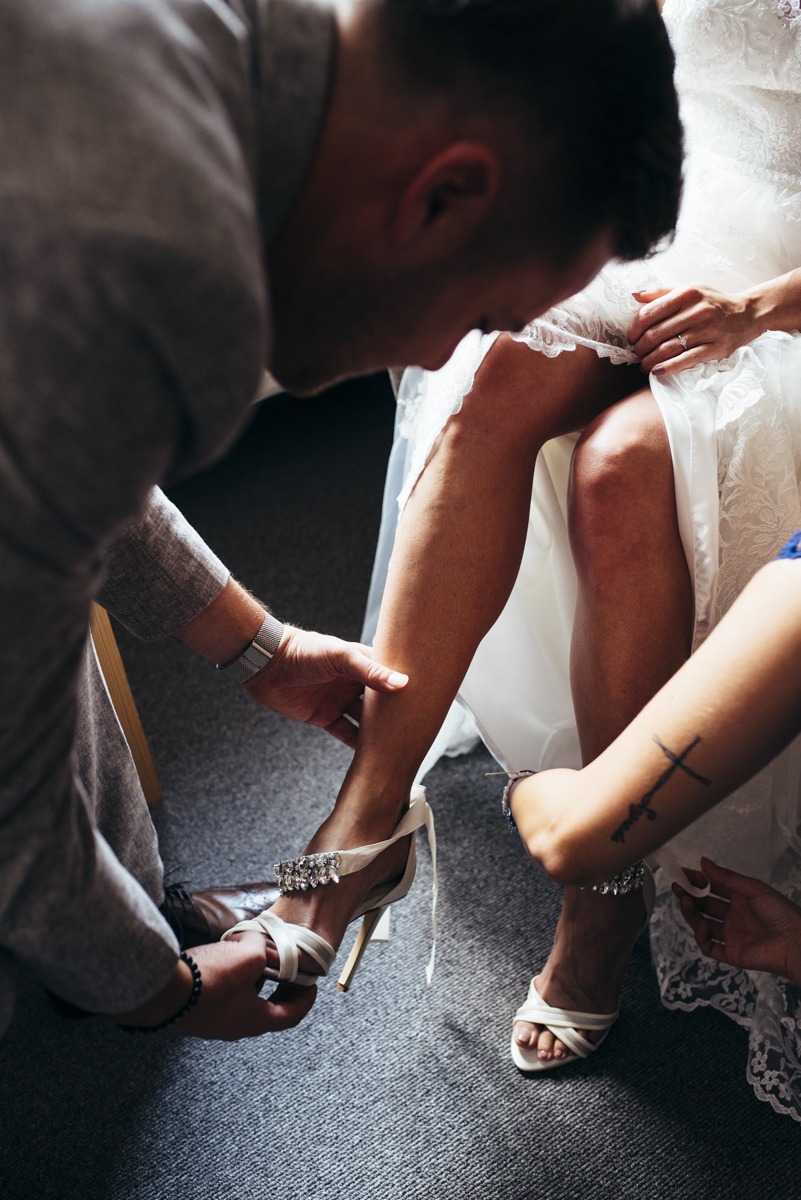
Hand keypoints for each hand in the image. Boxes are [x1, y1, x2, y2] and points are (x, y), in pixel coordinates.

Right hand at [114, 934, 315, 1039]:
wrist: (161, 993)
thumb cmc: (209, 981)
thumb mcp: (249, 957)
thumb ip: (265, 950)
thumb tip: (264, 946)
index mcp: (257, 1020)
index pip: (292, 1015)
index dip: (306, 997)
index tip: (311, 982)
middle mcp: (236, 1026)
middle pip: (267, 1005)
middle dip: (279, 983)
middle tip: (286, 965)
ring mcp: (213, 1020)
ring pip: (244, 996)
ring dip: (253, 976)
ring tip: (254, 951)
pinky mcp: (196, 1009)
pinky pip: (223, 992)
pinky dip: (232, 975)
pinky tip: (225, 955)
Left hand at [244, 625, 407, 747]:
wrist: (266, 664)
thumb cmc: (304, 650)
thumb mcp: (340, 656)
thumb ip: (370, 671)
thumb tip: (402, 684)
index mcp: (361, 663)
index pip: (391, 676)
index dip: (408, 687)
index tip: (428, 700)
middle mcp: (353, 683)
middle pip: (381, 702)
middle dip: (396, 714)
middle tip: (419, 729)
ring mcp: (339, 701)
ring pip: (365, 720)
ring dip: (379, 732)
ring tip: (400, 745)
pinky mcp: (324, 717)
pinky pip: (345, 732)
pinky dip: (358, 744)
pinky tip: (373, 755)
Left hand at [627, 285, 758, 376]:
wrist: (748, 313)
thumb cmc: (713, 302)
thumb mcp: (690, 289)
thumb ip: (661, 293)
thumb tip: (634, 296)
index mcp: (686, 294)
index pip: (648, 314)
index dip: (634, 330)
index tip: (631, 338)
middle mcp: (697, 311)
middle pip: (654, 334)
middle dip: (640, 348)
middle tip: (637, 354)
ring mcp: (707, 330)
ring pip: (667, 350)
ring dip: (649, 361)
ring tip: (644, 365)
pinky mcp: (716, 348)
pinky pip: (686, 360)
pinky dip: (667, 368)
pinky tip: (656, 371)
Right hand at [675, 858, 800, 985]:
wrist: (796, 942)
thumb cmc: (781, 913)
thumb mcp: (753, 888)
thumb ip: (726, 877)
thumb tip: (703, 862)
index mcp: (739, 899)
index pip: (711, 887)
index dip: (695, 880)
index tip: (681, 873)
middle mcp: (733, 916)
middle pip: (704, 905)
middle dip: (689, 895)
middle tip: (677, 887)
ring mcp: (731, 935)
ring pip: (702, 924)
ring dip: (690, 913)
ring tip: (685, 902)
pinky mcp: (731, 953)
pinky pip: (708, 946)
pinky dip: (700, 936)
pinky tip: (700, 925)